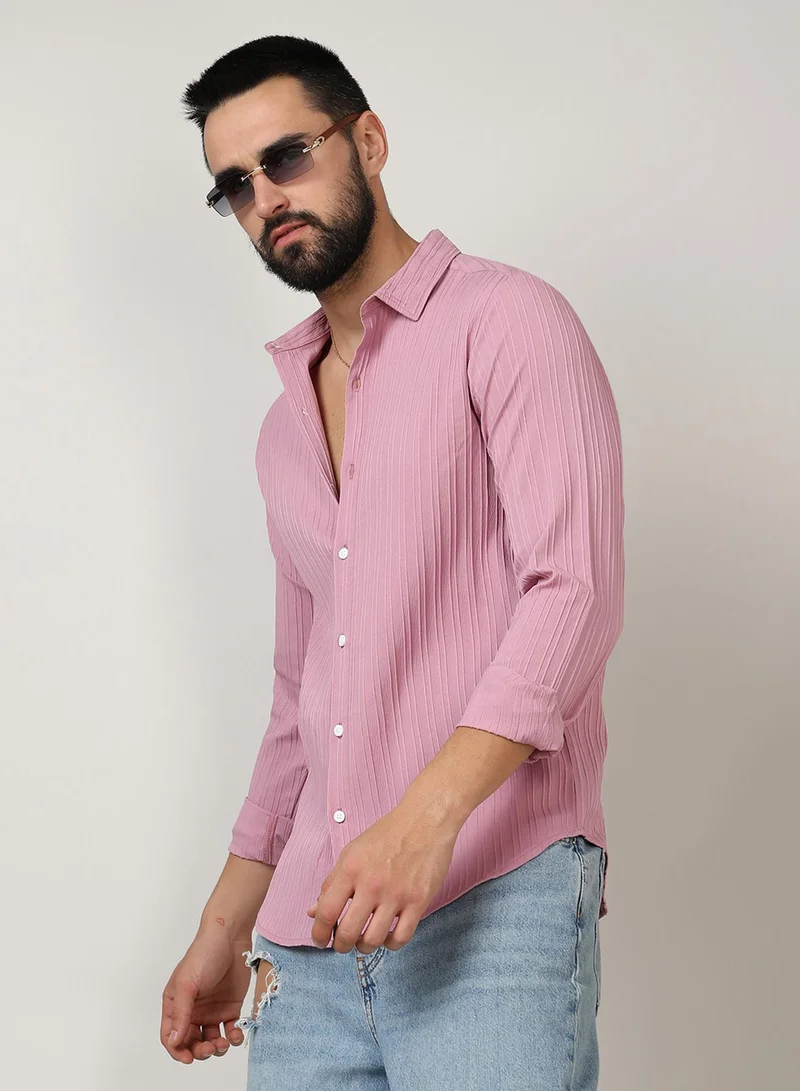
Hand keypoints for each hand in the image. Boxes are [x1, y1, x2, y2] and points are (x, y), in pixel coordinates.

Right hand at [160, 928, 251, 1063]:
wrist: (230, 937)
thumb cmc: (203, 954)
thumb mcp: (187, 983)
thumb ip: (181, 1014)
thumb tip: (174, 1041)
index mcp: (175, 1004)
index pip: (171, 1036)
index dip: (177, 1051)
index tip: (189, 1058)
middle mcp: (192, 1010)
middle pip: (191, 1043)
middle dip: (199, 1052)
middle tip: (210, 1048)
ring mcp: (211, 1010)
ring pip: (210, 1041)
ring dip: (216, 1048)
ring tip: (223, 1042)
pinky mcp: (229, 1007)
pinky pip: (230, 1031)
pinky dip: (233, 1038)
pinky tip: (236, 1034)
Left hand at [305, 802, 459, 953]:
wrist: (425, 820)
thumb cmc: (388, 834)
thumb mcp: (352, 852)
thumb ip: (333, 883)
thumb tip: (314, 911)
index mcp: (351, 869)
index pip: (326, 912)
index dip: (319, 933)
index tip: (320, 940)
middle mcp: (372, 884)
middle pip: (347, 933)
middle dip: (340, 945)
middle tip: (342, 944)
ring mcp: (397, 894)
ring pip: (373, 940)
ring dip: (364, 947)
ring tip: (364, 940)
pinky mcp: (419, 901)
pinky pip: (401, 937)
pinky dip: (391, 944)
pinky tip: (387, 936)